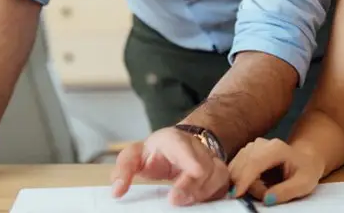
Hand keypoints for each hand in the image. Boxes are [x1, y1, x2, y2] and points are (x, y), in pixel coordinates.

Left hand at [110, 126, 229, 205]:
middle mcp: (197, 147)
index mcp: (174, 140)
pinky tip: (201, 202)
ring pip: (219, 175)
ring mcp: (211, 158)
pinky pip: (226, 184)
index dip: (184, 172)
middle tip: (176, 201)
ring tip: (188, 202)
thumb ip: (123, 170)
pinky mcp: (219, 171)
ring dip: (205, 192)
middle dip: (193, 188)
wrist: (176, 144)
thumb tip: (117, 192)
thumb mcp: (134, 156)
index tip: (174, 196)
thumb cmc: (154, 152)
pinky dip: (215, 195)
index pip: (184, 150)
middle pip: (205, 167)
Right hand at [228, 138, 322, 205]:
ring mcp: (250, 147)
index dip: (243, 179)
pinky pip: (235, 170)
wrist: (305, 160)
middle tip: (268, 195)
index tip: (235, 195)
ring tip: (266, 188)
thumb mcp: (304, 184)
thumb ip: (286, 192)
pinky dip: (242, 181)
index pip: (254, 163)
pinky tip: (256, 183)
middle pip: (243, 168)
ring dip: (247, 185)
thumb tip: (267, 199)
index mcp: (275, 148)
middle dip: (250, 187)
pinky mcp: (244, 153)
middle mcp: (260, 144)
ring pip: (237, 170)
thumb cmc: (305, 171)